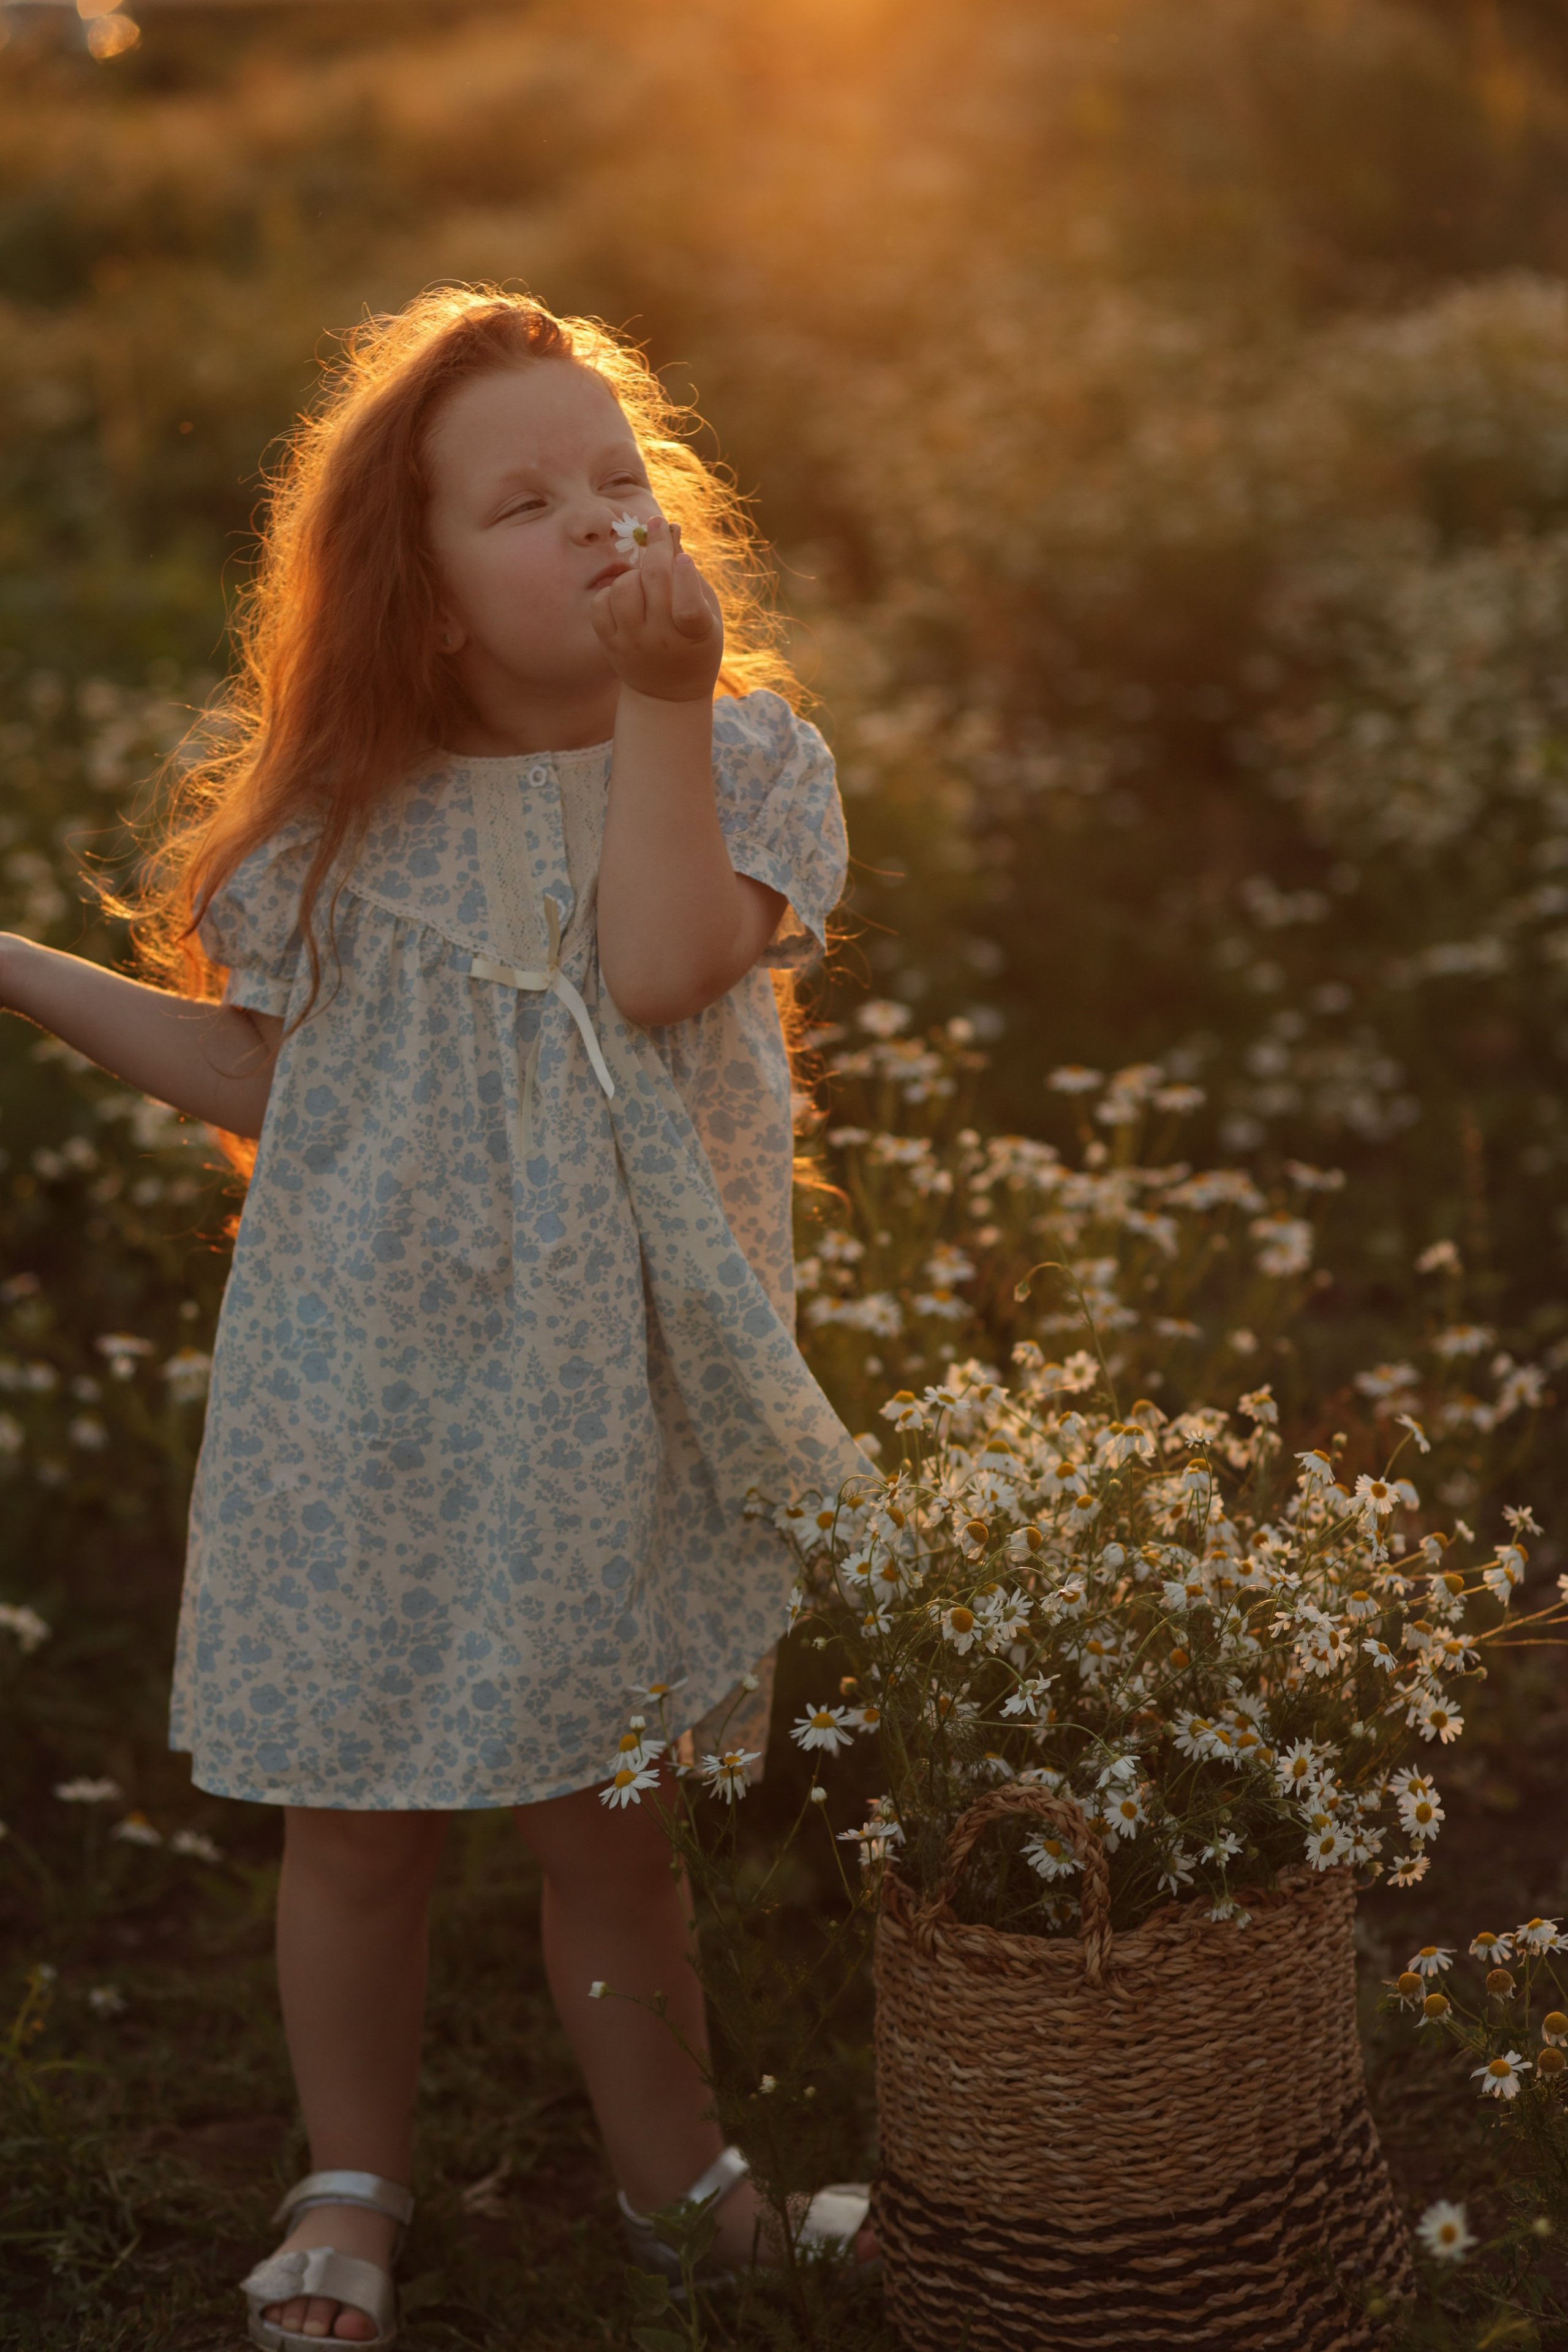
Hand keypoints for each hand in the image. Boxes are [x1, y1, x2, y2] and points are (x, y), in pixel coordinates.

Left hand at [590, 515, 722, 702]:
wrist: (668, 694)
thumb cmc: (695, 642)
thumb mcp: (706, 611)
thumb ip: (690, 574)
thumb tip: (670, 528)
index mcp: (696, 634)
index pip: (688, 606)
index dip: (685, 576)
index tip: (683, 556)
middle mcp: (662, 640)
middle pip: (654, 580)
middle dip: (656, 545)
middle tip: (656, 526)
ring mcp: (633, 642)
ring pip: (624, 587)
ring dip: (634, 573)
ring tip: (644, 579)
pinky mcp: (609, 644)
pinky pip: (601, 602)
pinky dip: (611, 591)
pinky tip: (626, 597)